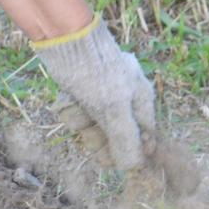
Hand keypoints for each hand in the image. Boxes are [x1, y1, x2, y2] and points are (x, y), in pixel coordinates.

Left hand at [34, 18, 156, 169]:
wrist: (64, 41)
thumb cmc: (95, 72)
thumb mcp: (113, 109)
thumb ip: (125, 139)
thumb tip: (134, 168)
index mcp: (142, 101)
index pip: (143, 139)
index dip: (128, 153)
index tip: (111, 161)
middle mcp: (125, 100)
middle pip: (114, 138)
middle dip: (98, 137)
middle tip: (91, 129)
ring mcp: (102, 97)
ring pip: (92, 128)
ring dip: (81, 123)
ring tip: (79, 107)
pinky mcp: (82, 94)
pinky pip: (77, 116)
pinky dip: (70, 111)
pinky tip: (69, 100)